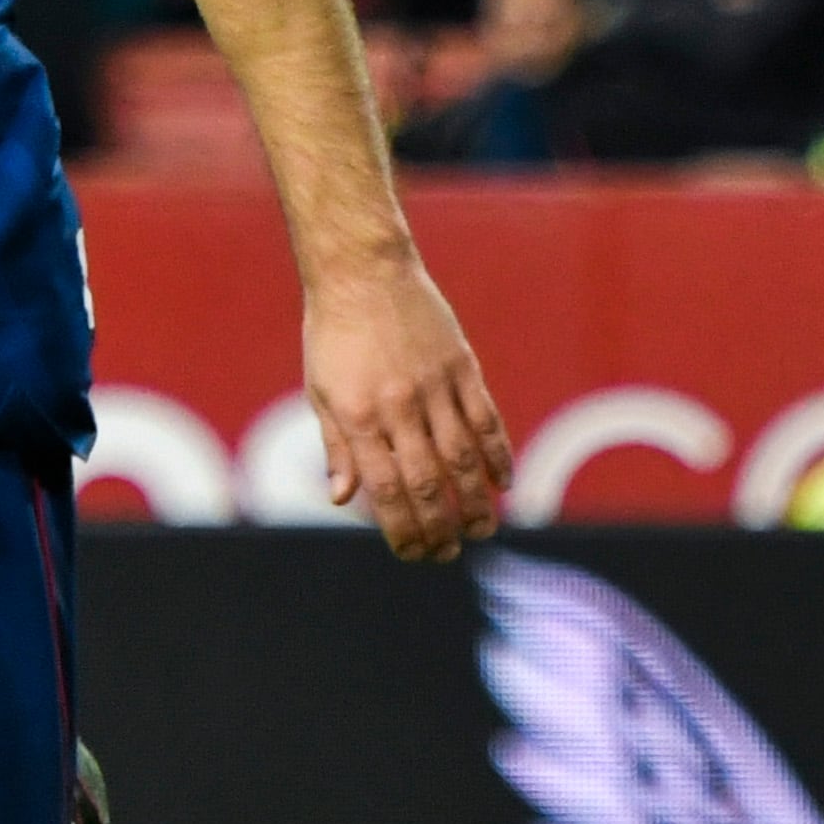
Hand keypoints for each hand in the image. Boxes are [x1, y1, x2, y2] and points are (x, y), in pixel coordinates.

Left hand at [303, 248, 511, 561]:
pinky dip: (497, 454)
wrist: (362, 270)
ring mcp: (433, 385)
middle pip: (427, 481)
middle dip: (441, 526)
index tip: (414, 553)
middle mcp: (397, 405)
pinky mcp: (461, 366)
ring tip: (484, 530)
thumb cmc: (334, 333)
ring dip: (476, 501)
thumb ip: (337, 447)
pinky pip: (484, 419)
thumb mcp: (321, 391)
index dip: (403, 529)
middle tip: (450, 552)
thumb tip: (343, 501)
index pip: (385, 490)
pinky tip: (502, 482)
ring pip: (461, 457)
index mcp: (358, 416)